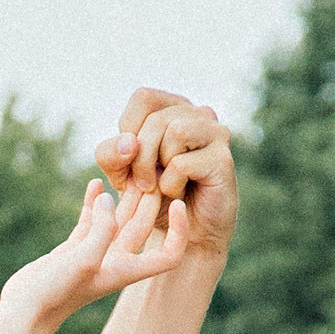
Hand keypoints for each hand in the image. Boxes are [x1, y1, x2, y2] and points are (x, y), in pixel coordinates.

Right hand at [0, 175, 190, 333]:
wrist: (23, 315)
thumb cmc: (54, 294)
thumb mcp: (82, 260)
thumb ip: (101, 228)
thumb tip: (108, 197)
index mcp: (126, 269)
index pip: (169, 253)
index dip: (180, 230)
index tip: (178, 203)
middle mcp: (115, 262)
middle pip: (144, 226)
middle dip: (150, 198)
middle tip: (151, 167)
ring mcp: (94, 254)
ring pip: (117, 219)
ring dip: (123, 195)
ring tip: (126, 167)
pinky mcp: (73, 250)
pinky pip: (90, 220)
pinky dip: (94, 202)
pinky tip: (95, 182)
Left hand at [94, 87, 236, 266]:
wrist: (182, 235)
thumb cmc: (153, 199)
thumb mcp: (121, 172)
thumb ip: (112, 153)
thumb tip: (129, 143)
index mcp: (175, 108)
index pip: (143, 98)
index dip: (128, 131)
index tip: (132, 160)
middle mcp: (199, 114)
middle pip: (156, 119)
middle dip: (140, 157)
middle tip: (144, 185)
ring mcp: (216, 133)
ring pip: (173, 131)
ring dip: (157, 169)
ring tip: (164, 186)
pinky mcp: (222, 159)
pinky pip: (181, 163)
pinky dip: (170, 185)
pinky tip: (179, 195)